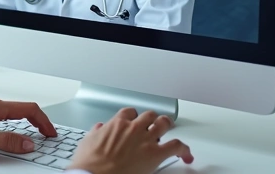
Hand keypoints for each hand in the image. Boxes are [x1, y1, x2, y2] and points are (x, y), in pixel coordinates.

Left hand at [0, 96, 56, 155]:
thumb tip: (27, 143)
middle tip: (46, 135)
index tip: (50, 133)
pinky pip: (2, 118)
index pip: (28, 109)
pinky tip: (12, 134)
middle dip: (37, 122)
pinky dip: (14, 125)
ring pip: (12, 114)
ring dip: (25, 124)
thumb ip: (7, 141)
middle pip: (22, 110)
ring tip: (33, 135)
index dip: (43, 121)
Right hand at [68, 108, 193, 173]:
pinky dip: (184, 150)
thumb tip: (100, 128)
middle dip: (152, 119)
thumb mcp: (88, 141)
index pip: (130, 112)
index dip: (134, 116)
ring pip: (164, 124)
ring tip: (170, 130)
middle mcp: (133, 128)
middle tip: (155, 124)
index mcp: (117, 123)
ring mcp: (146, 140)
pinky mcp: (156, 154)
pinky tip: (186, 155)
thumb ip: (97, 132)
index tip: (134, 120)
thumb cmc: (90, 162)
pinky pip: (177, 146)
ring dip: (168, 126)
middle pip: (149, 115)